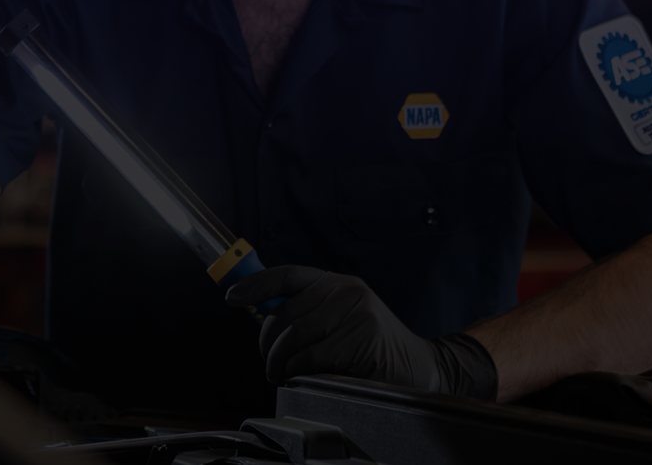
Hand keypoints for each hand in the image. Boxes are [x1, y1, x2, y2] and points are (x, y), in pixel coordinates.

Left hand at [225, 265, 497, 399]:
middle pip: (285, 313)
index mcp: (338, 283)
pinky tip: (305, 376)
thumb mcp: (341, 318)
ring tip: (282, 373)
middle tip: (269, 363)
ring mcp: (357, 314)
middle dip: (267, 343)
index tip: (232, 297)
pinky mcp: (363, 340)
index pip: (288, 275)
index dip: (255, 285)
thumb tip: (260, 314)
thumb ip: (307, 312)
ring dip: (280, 362)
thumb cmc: (371, 346)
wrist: (420, 366)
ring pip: (295, 338)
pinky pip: (312, 357)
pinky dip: (300, 371)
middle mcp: (347, 292)